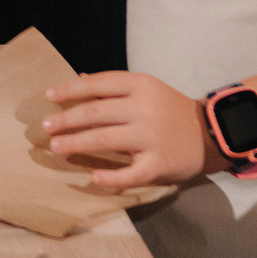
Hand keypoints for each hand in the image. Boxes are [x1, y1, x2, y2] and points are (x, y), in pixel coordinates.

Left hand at [42, 71, 215, 189]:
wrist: (211, 133)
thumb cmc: (170, 109)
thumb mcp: (146, 89)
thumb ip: (114, 86)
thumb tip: (79, 79)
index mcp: (141, 85)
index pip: (98, 84)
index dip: (71, 89)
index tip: (49, 97)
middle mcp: (145, 108)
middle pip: (96, 112)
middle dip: (67, 119)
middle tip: (45, 127)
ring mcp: (152, 137)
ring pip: (105, 139)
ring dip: (77, 143)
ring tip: (57, 146)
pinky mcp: (159, 163)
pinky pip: (130, 172)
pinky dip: (111, 177)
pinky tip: (93, 178)